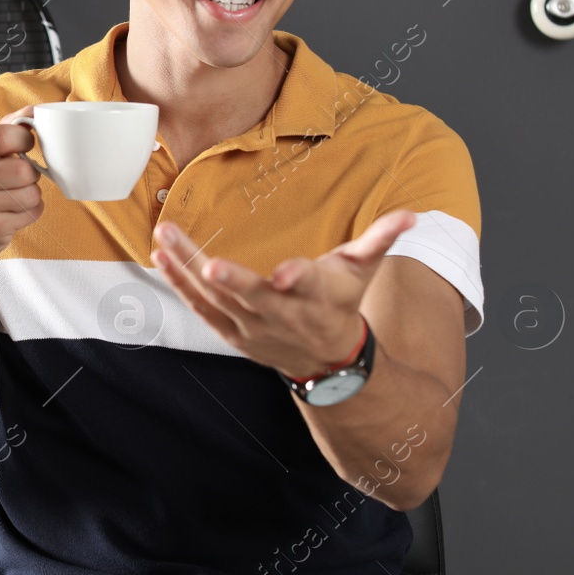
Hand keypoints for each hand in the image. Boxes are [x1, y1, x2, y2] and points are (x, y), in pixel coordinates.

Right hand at [0, 106, 43, 268]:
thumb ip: (1, 132)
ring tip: (11, 198)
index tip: (24, 146)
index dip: (24, 139)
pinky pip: (32, 212)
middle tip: (14, 180)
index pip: (4, 135)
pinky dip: (29, 212)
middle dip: (28, 174)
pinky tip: (11, 213)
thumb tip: (33, 110)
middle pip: (24, 168)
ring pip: (32, 192)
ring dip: (29, 195)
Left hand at [149, 210, 417, 378]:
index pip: (309, 285)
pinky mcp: (231, 330)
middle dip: (231, 280)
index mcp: (316, 296)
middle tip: (207, 261)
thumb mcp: (363, 271)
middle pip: (253, 296)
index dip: (299, 278)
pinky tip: (161, 258)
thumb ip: (381, 239)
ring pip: (217, 299)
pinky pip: (201, 308)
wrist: (324, 359)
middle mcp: (281, 313)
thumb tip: (412, 214)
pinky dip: (179, 285)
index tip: (285, 272)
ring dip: (188, 269)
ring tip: (165, 237)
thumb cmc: (340, 304)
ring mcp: (252, 325)